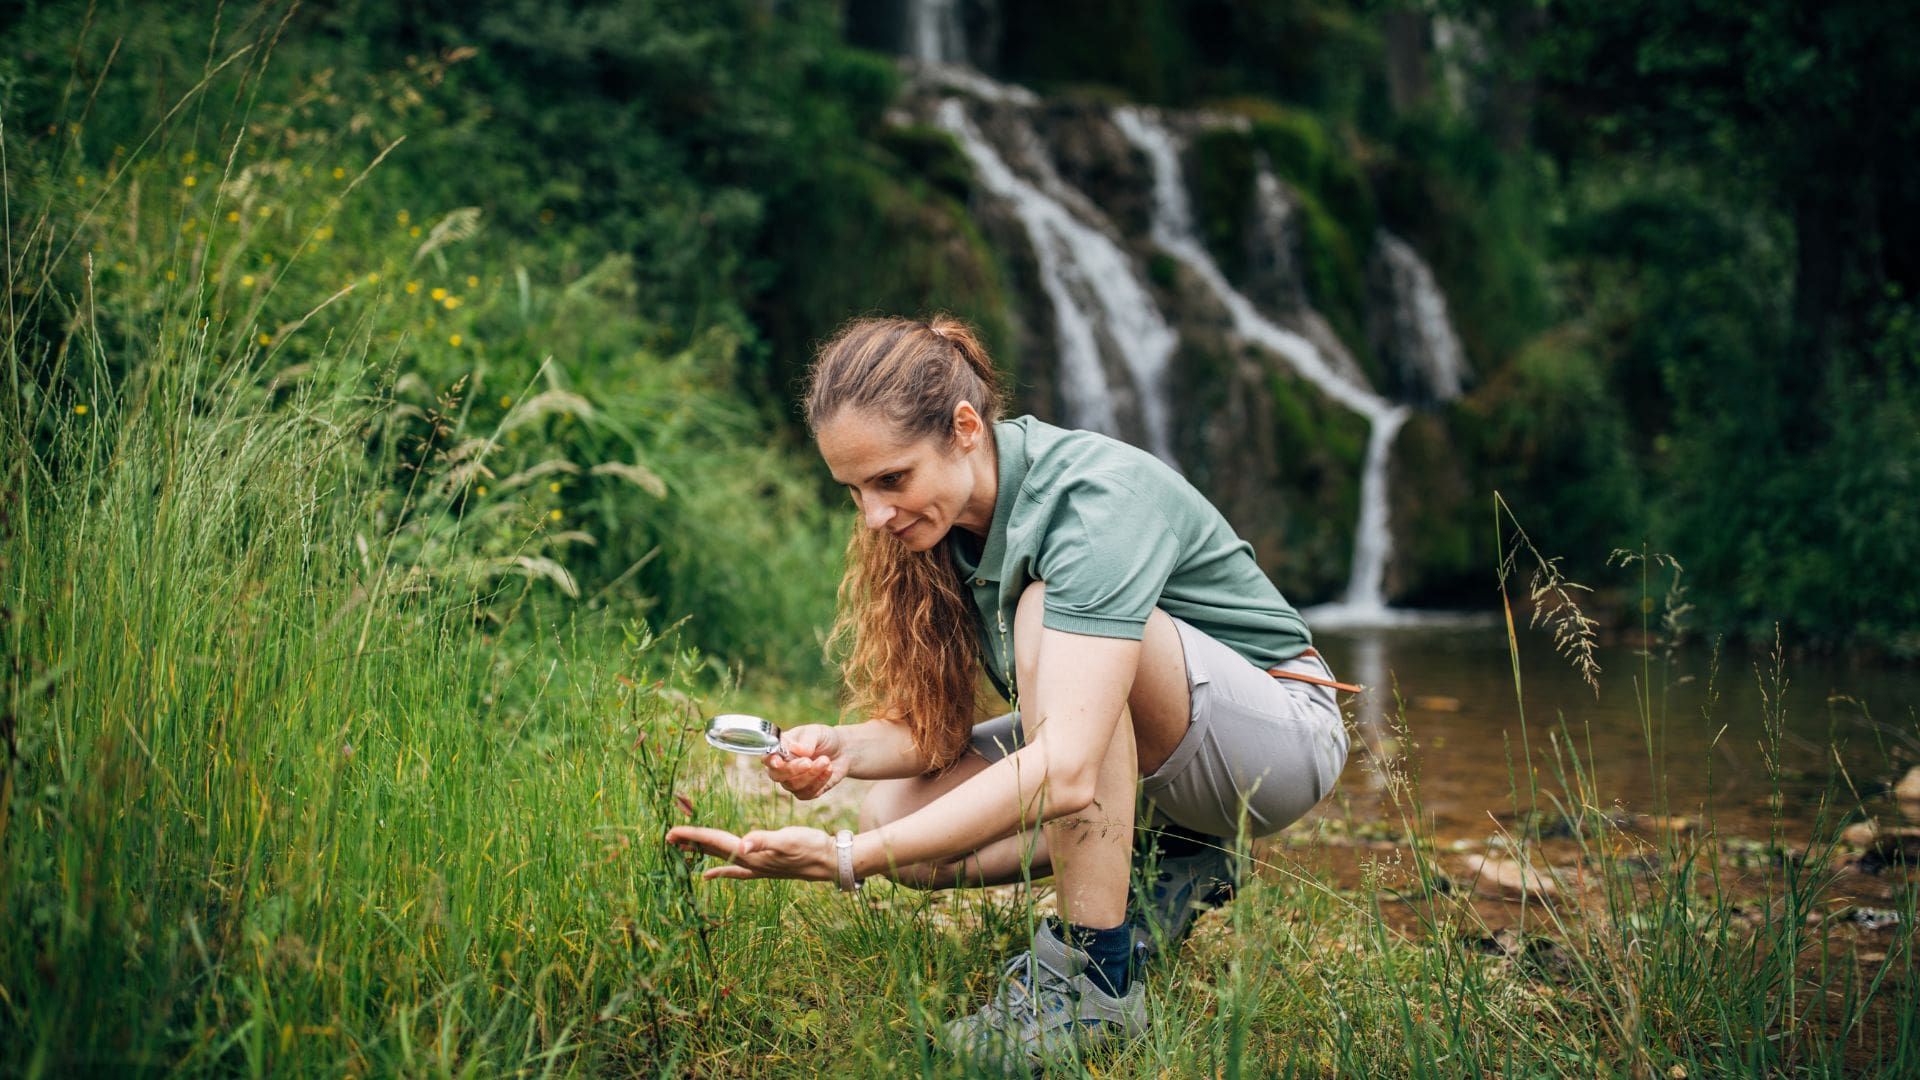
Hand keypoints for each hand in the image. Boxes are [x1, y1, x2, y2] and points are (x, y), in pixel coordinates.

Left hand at [665, 824, 834, 881]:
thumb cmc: (811, 847)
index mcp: (750, 854)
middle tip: (667, 839)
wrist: (831, 861)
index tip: (670, 833)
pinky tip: (710, 873)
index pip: (714, 842)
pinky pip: (734, 868)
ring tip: (682, 851)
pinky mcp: (764, 865)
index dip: (692, 836)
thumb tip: (744, 845)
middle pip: (713, 850)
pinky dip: (720, 869)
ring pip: (721, 858)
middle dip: (690, 844)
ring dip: (702, 853)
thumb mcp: (788, 840)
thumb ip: (765, 841)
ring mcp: (756, 866)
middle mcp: (749, 862)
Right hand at [764, 724, 848, 799]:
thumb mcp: (817, 733)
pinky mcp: (806, 792)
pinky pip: (808, 793)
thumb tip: (795, 749)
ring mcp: (792, 781)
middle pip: (776, 775)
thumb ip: (806, 740)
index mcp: (779, 749)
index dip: (770, 761)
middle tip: (809, 762)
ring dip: (811, 774)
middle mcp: (782, 767)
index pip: (767, 757)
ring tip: (826, 760)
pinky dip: (820, 781)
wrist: (843, 751)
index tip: (778, 761)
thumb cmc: (824, 738)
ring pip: (794, 785)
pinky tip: (829, 768)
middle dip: (792, 770)